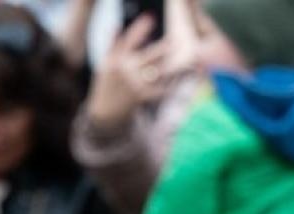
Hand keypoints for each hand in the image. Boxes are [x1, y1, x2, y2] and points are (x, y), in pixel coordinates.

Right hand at [84, 15, 173, 131]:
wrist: (103, 114)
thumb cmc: (107, 86)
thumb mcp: (105, 65)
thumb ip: (113, 46)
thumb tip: (118, 25)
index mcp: (116, 60)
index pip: (128, 40)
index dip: (139, 29)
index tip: (150, 18)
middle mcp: (126, 70)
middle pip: (150, 55)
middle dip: (163, 49)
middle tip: (173, 42)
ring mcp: (134, 83)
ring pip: (160, 71)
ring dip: (175, 67)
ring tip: (190, 63)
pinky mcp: (142, 96)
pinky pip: (162, 88)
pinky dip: (174, 84)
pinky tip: (184, 80)